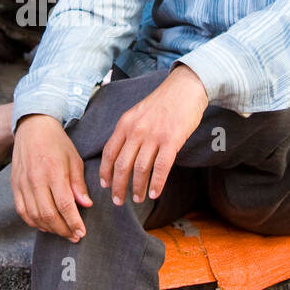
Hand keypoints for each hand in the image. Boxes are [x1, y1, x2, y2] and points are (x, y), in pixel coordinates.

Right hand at [11, 114, 92, 240]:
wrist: (33, 128)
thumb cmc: (57, 143)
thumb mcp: (74, 159)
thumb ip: (79, 184)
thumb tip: (86, 205)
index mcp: (54, 172)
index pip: (65, 205)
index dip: (74, 222)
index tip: (82, 232)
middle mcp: (36, 180)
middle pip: (48, 215)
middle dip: (63, 230)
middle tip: (74, 236)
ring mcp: (23, 184)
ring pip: (34, 216)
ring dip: (49, 229)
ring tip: (62, 232)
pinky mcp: (14, 186)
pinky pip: (22, 211)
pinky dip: (33, 222)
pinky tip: (44, 225)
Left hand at [98, 64, 208, 205]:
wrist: (185, 88)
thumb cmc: (163, 102)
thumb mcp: (138, 113)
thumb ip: (129, 131)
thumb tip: (122, 154)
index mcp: (125, 123)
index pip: (109, 152)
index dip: (105, 172)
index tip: (104, 185)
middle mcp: (136, 130)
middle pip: (121, 165)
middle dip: (118, 186)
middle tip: (118, 201)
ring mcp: (154, 135)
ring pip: (140, 169)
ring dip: (137, 188)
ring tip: (138, 199)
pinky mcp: (172, 140)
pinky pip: (161, 167)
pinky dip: (157, 183)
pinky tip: (154, 193)